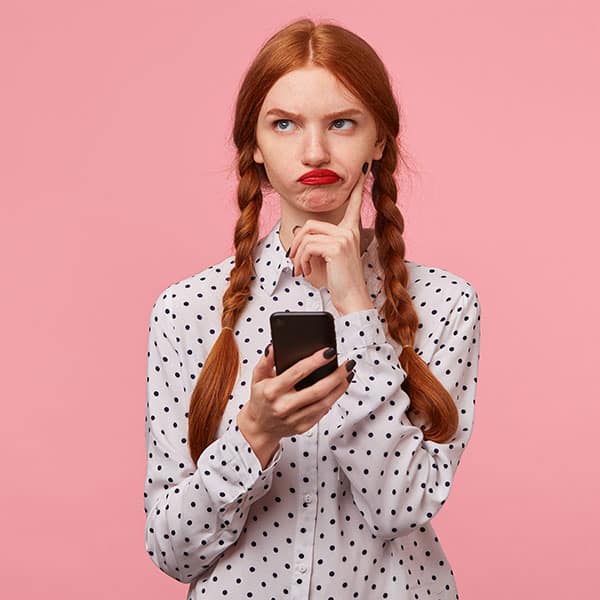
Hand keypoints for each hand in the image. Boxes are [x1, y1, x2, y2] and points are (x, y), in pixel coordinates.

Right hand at [238, 343, 355, 448]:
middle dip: (336, 376)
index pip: (297, 373)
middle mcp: (284, 406)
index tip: (329, 352)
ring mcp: (294, 419)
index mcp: (272, 391)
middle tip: (347, 364)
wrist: (259, 427)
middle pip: (317, 390)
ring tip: (347, 374)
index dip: (315, 361)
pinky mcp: (303, 427)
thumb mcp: (258, 376)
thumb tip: (274, 346)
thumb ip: (266, 360)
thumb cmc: (260, 399)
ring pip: (324, 403)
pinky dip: (333, 399)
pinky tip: (338, 389)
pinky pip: (322, 412)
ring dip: (339, 388)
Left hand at [288, 162, 372, 314]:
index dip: (358, 187)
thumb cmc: (340, 282)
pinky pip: (307, 246)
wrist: (352, 299)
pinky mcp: (336, 247)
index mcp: (351, 231)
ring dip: (298, 255)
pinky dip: (301, 260)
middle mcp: (349, 231)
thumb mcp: (327, 258)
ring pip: (306, 235)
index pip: (354, 204)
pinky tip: (306, 272)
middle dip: (297, 244)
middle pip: (310, 224)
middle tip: (295, 261)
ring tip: (301, 270)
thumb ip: (317, 242)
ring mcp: (344, 237)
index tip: (363, 170)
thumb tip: (298, 232)